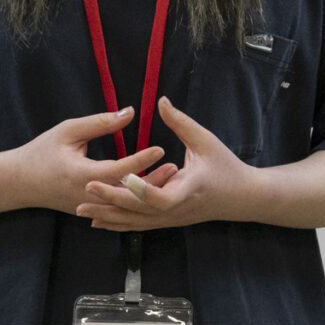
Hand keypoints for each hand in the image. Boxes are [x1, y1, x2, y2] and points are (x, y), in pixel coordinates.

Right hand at [13, 107, 165, 213]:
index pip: (118, 169)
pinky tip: (153, 192)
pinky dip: (135, 202)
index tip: (160, 148)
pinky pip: (117, 209)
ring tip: (169, 179)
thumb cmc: (42, 152)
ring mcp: (89, 208)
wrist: (20, 183)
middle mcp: (88, 195)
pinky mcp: (90, 212)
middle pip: (127, 192)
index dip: (140, 159)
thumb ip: (100, 122)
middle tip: (174, 168)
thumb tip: (130, 112)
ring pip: (125, 204)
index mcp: (81, 174)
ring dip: (148, 192)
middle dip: (153, 180)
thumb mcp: (68, 131)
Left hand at [75, 97, 256, 230]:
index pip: (162, 197)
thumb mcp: (206, 140)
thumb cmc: (226, 166)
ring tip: (83, 210)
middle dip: (112, 201)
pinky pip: (139, 225)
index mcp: (189, 188)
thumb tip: (161, 100)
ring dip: (110, 216)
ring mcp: (171, 219)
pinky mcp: (167, 221)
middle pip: (141, 211)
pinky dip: (119, 223)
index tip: (122, 177)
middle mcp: (177, 209)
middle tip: (86, 189)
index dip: (142, 189)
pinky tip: (99, 221)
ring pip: (136, 222)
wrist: (241, 198)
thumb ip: (180, 122)